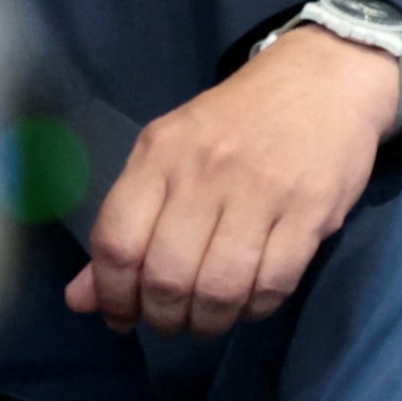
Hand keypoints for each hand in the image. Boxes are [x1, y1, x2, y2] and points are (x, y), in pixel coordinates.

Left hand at [64, 29, 398, 334]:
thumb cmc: (234, 122)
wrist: (323, 78)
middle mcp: (204, 172)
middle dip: (161, 316)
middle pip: (166, 276)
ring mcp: (260, 191)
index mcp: (158, 154)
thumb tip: (79, 300)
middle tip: (169, 321)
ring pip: (219, 289)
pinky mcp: (310, 211)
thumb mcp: (167, 155)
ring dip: (208, 321)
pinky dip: (254, 309)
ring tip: (206, 319)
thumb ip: (124, 226)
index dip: (111, 295)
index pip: (116, 242)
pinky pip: (274, 284)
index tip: (120, 316)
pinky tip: (247, 303)